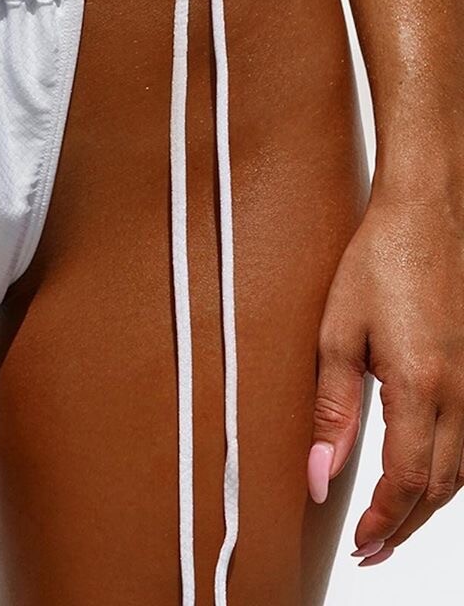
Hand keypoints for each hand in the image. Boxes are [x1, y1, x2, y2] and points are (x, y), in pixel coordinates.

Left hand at [307, 192, 463, 566]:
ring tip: (388, 525)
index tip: (357, 545)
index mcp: (422, 387)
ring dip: (426, 504)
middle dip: (404, 526)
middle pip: (440, 486)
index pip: (408, 481)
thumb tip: (318, 475)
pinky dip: (445, 471)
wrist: (426, 216)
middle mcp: (462, 394)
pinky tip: (422, 476)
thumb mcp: (337, 334)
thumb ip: (330, 409)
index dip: (383, 520)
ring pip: (461, 469)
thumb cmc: (376, 264)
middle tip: (369, 552)